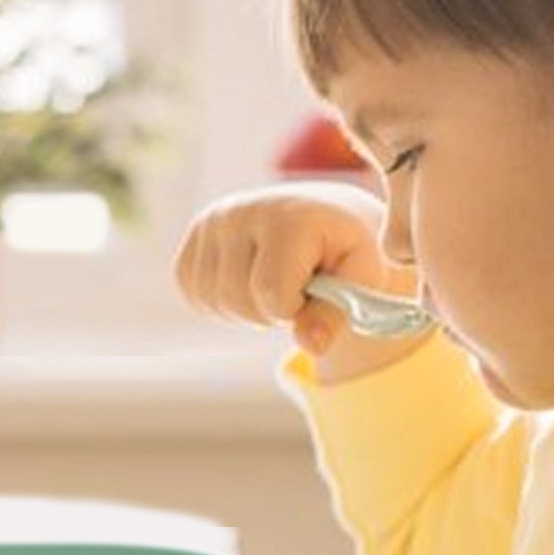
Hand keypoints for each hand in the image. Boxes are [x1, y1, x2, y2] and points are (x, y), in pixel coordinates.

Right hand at [174, 182, 420, 375]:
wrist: (323, 215)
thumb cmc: (344, 248)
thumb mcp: (360, 277)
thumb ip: (337, 313)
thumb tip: (311, 344)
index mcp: (287, 215)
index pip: (272, 293)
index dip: (296, 308)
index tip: (315, 288)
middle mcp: (241, 210)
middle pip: (238, 300)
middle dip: (272, 311)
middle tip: (297, 287)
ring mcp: (211, 222)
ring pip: (213, 302)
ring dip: (247, 310)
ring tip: (275, 282)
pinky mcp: (193, 238)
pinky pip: (194, 295)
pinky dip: (223, 303)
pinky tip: (249, 282)